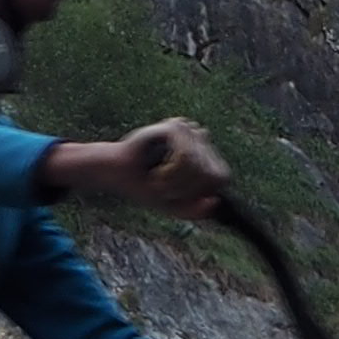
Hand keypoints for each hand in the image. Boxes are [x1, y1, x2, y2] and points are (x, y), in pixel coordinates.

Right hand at [49, 118, 229, 218]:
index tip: (179, 194)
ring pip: (198, 167)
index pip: (222, 177)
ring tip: (158, 178)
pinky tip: (156, 172)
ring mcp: (186, 130)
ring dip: (175, 182)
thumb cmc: (144, 186)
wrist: (116, 173)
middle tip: (165, 187)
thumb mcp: (173, 206)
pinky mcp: (173, 127)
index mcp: (203, 155)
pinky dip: (170, 172)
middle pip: (212, 174)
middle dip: (187, 189)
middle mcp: (197, 138)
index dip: (203, 191)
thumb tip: (214, 201)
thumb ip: (195, 211)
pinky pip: (185, 158)